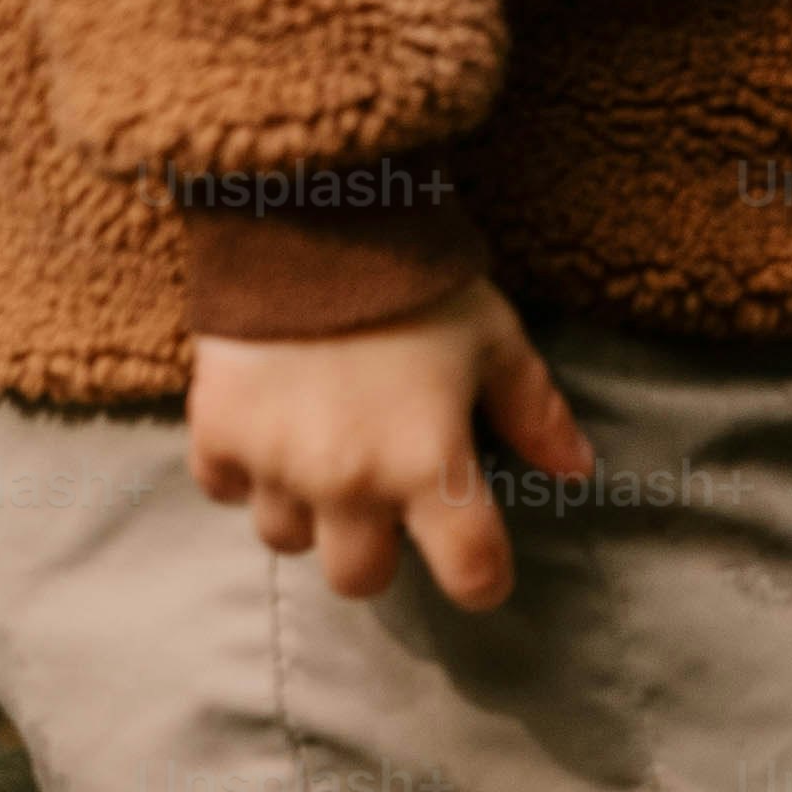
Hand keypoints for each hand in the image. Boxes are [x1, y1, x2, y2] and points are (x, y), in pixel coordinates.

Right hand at [186, 279, 594, 606]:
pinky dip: (243, 470)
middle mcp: (350, 482)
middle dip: (375, 550)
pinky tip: (267, 430)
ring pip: (287, 538)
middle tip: (383, 502)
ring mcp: (276, 462)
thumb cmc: (415, 278)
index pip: (469, 573)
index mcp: (430, 466)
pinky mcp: (216, 431)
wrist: (307, 212)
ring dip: (308, 511)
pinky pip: (224, 489)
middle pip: (358, 579)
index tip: (476, 564)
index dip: (481, 577)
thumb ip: (534, 412)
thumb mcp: (494, 338)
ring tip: (321, 457)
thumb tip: (575, 470)